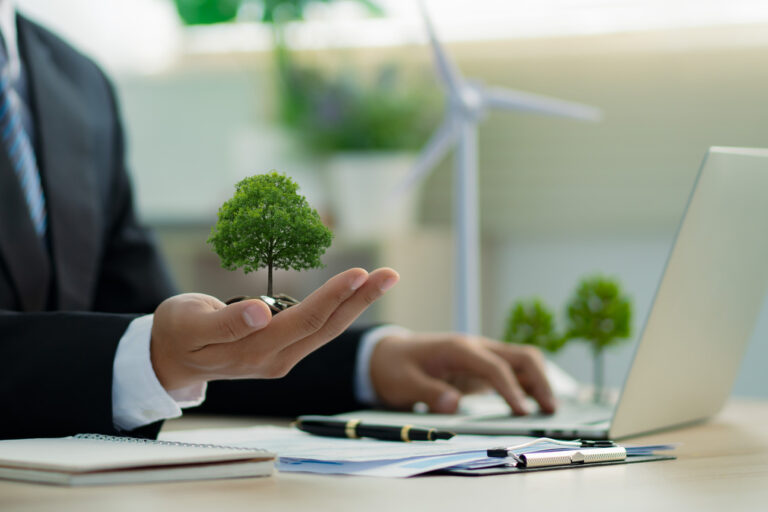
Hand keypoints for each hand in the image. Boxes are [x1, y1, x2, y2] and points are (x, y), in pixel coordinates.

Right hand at [150, 267, 398, 392]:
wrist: (169, 361)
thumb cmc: (178, 333)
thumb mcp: (191, 324)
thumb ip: (226, 322)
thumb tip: (260, 311)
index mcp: (255, 351)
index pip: (305, 321)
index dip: (334, 297)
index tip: (360, 273)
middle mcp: (276, 360)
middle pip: (327, 328)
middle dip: (361, 299)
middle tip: (390, 274)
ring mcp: (281, 360)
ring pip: (327, 331)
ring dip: (357, 304)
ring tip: (382, 279)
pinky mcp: (282, 354)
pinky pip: (317, 332)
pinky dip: (340, 311)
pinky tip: (355, 295)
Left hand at [369, 334, 555, 414]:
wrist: (387, 354)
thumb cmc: (395, 367)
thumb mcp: (403, 383)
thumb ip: (428, 393)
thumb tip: (454, 406)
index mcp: (458, 348)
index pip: (494, 366)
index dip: (510, 389)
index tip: (522, 413)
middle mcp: (476, 347)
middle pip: (520, 356)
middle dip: (540, 380)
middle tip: (550, 410)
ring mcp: (481, 355)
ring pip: (522, 360)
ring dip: (539, 381)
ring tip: (550, 410)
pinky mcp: (481, 367)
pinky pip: (513, 371)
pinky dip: (528, 385)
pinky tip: (535, 405)